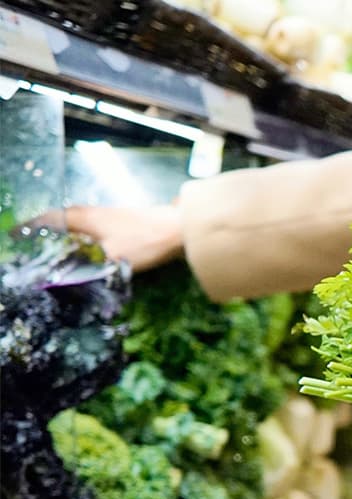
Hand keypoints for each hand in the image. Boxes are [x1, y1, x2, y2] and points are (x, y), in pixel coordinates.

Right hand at [38, 204, 184, 272]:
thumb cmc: (146, 241)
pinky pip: (94, 225)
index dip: (31, 227)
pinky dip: (83, 234)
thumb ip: (87, 268)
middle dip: (46, 229)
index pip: (50, 220)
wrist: (181, 227)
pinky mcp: (124, 220)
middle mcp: (95, 212)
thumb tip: (64, 278)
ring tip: (55, 246)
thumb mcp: (112, 259)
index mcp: (86, 218)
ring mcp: (110, 214)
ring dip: (66, 231)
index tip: (16, 234)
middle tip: (33, 241)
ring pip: (79, 221)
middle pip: (63, 218)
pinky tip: (87, 246)